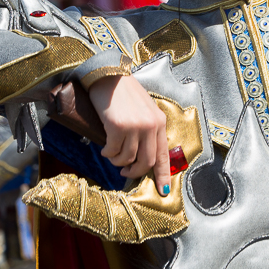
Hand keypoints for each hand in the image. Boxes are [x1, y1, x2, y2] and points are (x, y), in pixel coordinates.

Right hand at [88, 75, 170, 195]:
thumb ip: (147, 129)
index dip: (163, 175)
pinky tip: (105, 147)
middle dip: (135, 172)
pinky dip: (108, 153)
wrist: (109, 76)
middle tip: (125, 172)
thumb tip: (140, 155)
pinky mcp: (119, 127)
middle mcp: (151, 126)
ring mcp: (135, 127)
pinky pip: (113, 151)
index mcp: (159, 122)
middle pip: (146, 162)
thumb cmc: (124, 94)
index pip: (164, 155)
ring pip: (128, 158)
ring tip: (112, 154)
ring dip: (118, 161)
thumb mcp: (144, 110)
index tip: (163, 192)